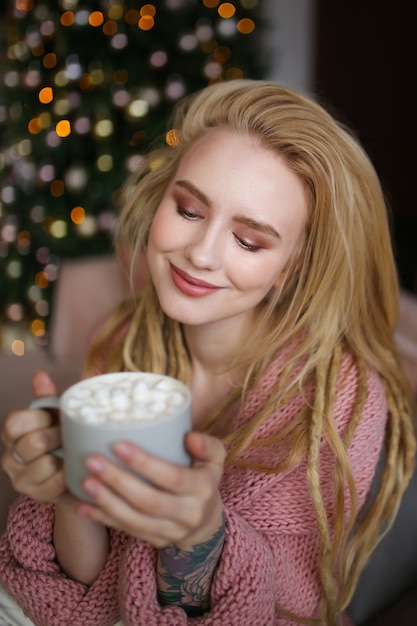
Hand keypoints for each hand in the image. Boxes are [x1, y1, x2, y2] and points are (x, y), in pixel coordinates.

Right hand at [1, 370, 67, 502]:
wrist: (77, 473)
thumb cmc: (64, 439)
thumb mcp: (56, 415)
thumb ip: (47, 398)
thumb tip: (40, 374)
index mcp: (12, 434)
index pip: (14, 423)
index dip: (38, 418)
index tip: (53, 417)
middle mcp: (10, 457)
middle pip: (33, 442)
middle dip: (58, 436)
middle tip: (69, 435)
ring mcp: (22, 479)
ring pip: (45, 463)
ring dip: (65, 455)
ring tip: (72, 452)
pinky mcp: (38, 495)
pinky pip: (56, 482)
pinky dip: (69, 473)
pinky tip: (75, 468)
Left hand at [76, 431, 225, 548]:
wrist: (206, 522)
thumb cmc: (204, 478)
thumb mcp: (214, 459)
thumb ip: (207, 445)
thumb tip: (189, 437)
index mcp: (202, 489)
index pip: (172, 477)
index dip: (145, 463)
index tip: (118, 445)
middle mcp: (188, 514)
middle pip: (149, 501)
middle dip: (118, 481)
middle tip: (92, 461)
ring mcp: (171, 532)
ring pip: (135, 520)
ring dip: (107, 502)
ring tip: (85, 482)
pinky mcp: (155, 541)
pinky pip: (126, 531)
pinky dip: (103, 519)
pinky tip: (84, 506)